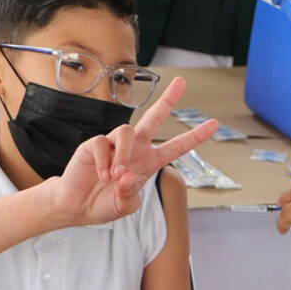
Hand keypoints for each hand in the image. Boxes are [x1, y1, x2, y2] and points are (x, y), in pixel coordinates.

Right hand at [51, 76, 217, 225]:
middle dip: (168, 99)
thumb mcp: (123, 207)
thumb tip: (126, 178)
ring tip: (116, 175)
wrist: (76, 207)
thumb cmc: (103, 203)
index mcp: (149, 161)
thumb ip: (129, 196)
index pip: (176, 146)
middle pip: (153, 117)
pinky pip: (103, 144)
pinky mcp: (94, 144)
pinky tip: (101, 175)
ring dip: (124, 154)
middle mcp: (135, 148)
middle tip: (182, 81)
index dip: (195, 136)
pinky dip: (104, 162)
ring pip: (127, 131)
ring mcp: (115, 144)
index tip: (214, 124)